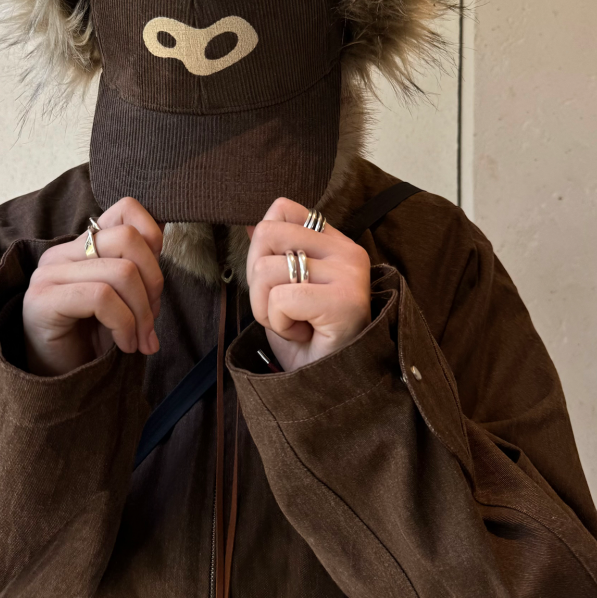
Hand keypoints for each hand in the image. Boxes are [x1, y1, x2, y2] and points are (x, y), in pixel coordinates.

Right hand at [22, 198, 163, 375]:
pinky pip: (102, 298)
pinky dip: (124, 325)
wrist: (56, 384)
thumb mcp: (123, 298)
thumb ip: (138, 268)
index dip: (154, 238)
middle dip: (154, 284)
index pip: (125, 208)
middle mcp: (62, 252)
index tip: (155, 281)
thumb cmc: (91, 340)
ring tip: (139, 339)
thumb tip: (164, 239)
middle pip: (129, 239)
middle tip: (150, 321)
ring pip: (122, 271)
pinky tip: (124, 345)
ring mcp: (49, 274)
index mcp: (83, 244)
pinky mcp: (43, 300)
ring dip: (142, 314)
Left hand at [246, 198, 371, 371]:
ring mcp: (350, 274)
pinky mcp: (345, 300)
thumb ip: (273, 254)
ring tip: (293, 324)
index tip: (278, 282)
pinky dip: (278, 323)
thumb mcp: (284, 290)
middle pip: (266, 233)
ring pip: (266, 269)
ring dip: (266, 308)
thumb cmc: (310, 342)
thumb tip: (246, 222)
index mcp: (336, 243)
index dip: (263, 244)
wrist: (331, 388)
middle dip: (257, 279)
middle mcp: (348, 251)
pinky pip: (281, 298)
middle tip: (282, 309)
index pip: (283, 209)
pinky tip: (302, 334)